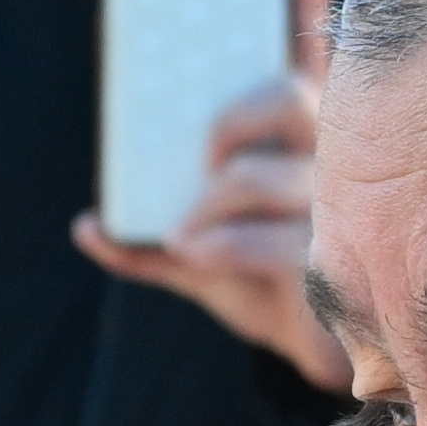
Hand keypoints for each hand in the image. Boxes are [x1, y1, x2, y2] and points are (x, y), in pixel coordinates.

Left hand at [72, 65, 338, 380]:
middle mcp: (333, 164)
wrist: (318, 347)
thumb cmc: (264, 282)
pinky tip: (194, 255)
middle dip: (225, 125)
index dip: (256, 78)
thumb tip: (85, 226)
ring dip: (203, 205)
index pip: (284, 83)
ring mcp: (340, 209)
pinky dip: (221, 247)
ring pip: (255, 176)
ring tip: (179, 238)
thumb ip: (148, 242)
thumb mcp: (202, 258)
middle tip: (196, 166)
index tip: (203, 114)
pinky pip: (274, 241)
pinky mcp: (340, 261)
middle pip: (288, 97)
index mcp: (305, 145)